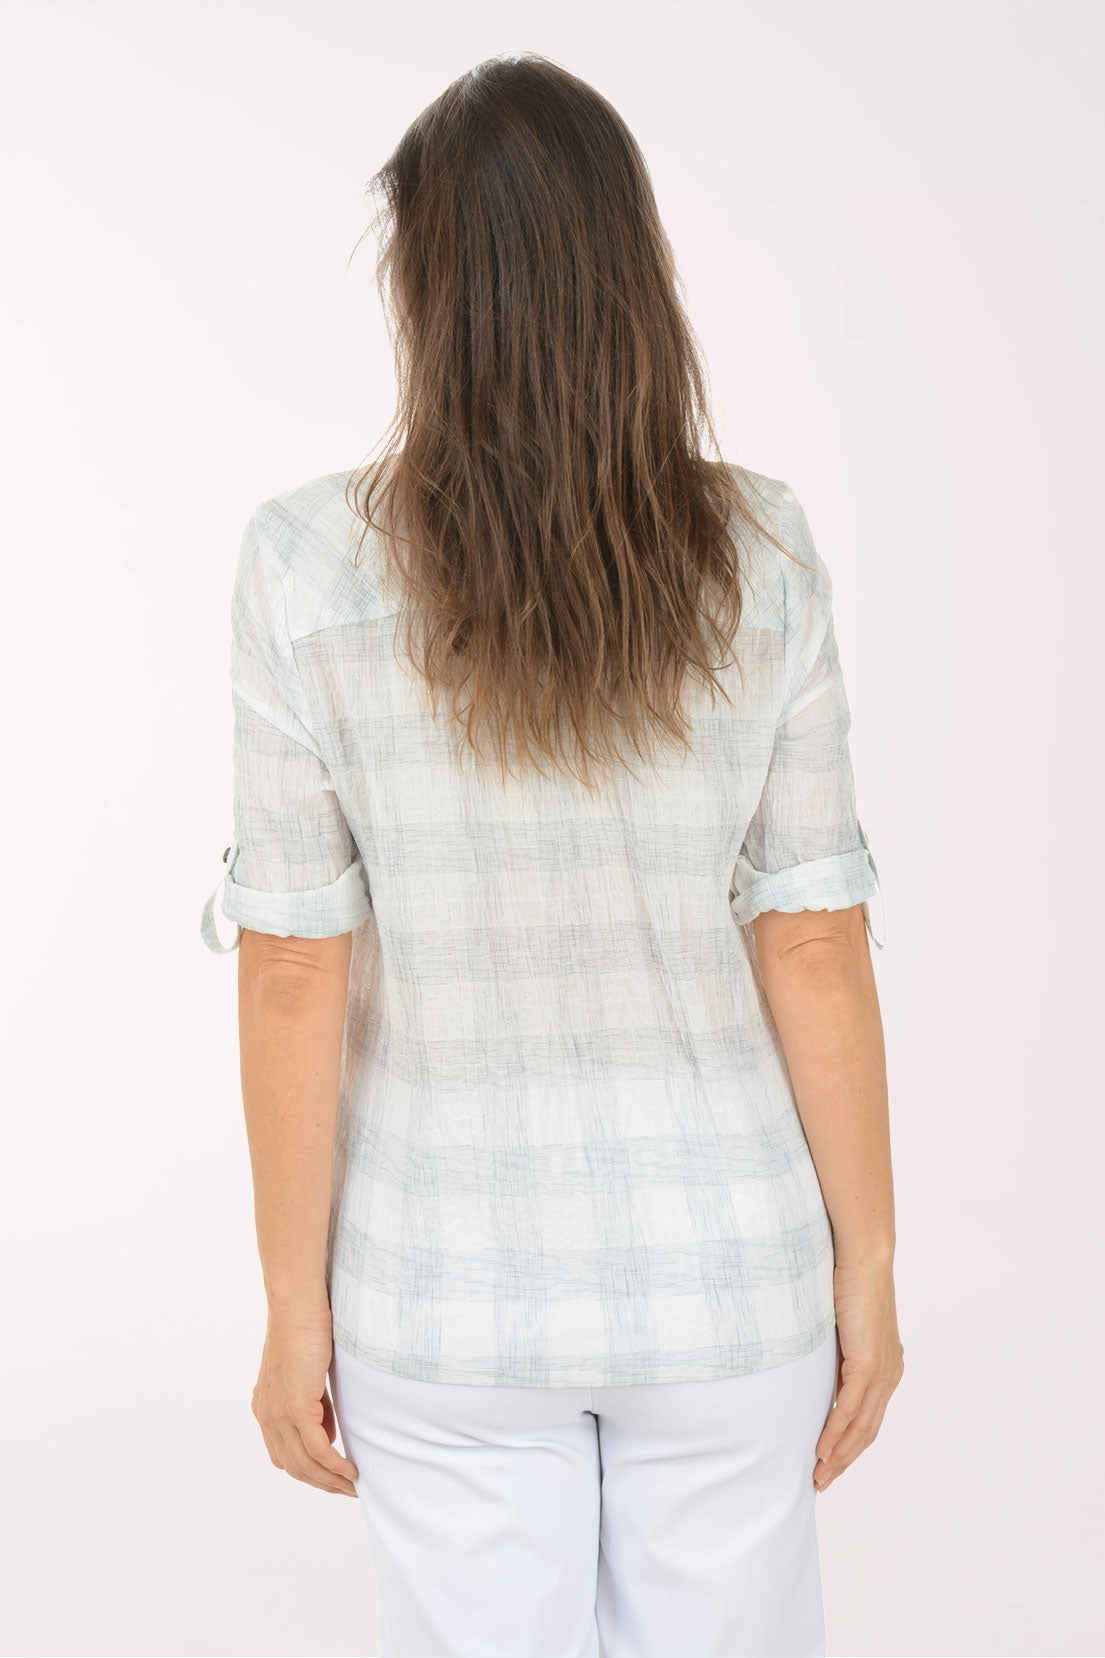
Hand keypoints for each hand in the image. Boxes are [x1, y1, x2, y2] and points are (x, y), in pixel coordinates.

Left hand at [251, 1300, 360, 1495]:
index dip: (309, 1471)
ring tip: (353, 1486)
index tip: (334, 1476)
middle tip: (348, 1490)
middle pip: (294, 1466)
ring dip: (331, 1480)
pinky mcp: (295, 1407)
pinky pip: (317, 1448)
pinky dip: (334, 1464)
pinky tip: (350, 1470)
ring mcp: (279, 1413)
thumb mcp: (309, 1375)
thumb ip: (315, 1405)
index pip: (285, 1454)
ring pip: (305, 1464)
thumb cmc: (306, 1329)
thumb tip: (329, 1433)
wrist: (297, 1306)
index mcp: (266, 1407)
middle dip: (321, 1483)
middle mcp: (267, 1415)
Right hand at [813, 1259, 903, 1491]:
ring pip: (861, 1427)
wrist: (863, 1256)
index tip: (829, 1463)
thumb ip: (835, 1352)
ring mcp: (882, 1370)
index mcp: (886, 1367)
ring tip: (819, 1474)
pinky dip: (835, 1432)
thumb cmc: (848, 1282)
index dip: (850, 1445)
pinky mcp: (868, 1363)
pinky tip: (822, 1449)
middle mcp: (890, 1374)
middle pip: (868, 1431)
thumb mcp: (840, 1326)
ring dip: (838, 1454)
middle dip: (845, 1460)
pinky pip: (850, 1408)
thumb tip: (813, 1367)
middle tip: (822, 1481)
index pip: (869, 1418)